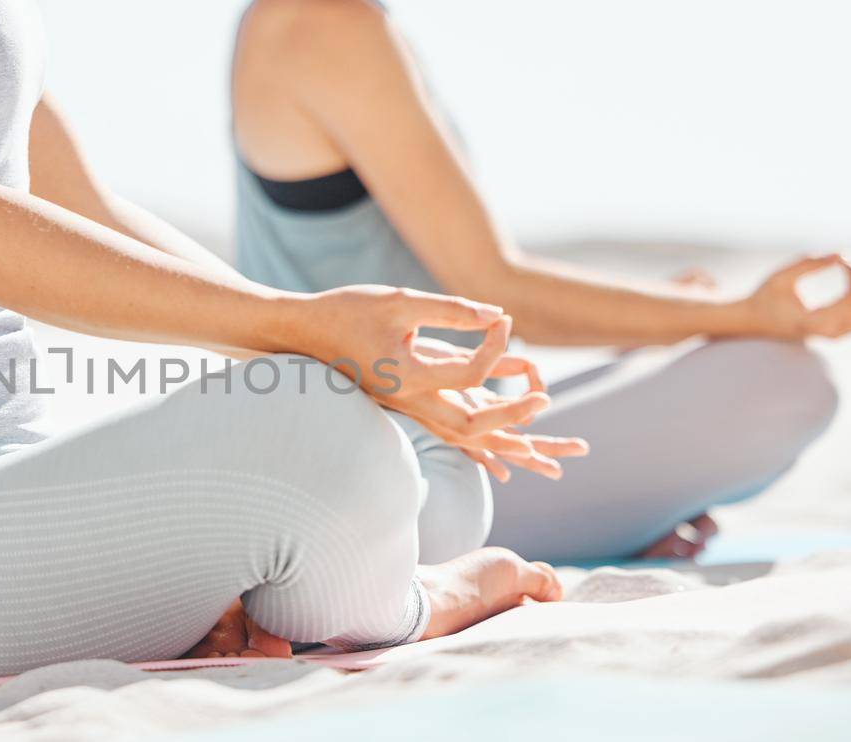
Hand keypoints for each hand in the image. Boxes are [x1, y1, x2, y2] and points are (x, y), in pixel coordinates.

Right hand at [299, 286, 587, 481]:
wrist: (302, 333)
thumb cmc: (347, 311)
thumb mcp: (402, 300)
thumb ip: (451, 309)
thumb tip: (497, 317)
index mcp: (409, 376)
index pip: (472, 373)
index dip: (496, 346)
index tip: (501, 322)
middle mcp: (410, 401)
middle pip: (474, 428)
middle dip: (515, 421)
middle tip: (544, 401)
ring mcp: (406, 408)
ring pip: (464, 439)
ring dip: (506, 443)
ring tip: (547, 447)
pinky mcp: (405, 405)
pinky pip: (449, 433)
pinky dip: (481, 445)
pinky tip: (502, 455)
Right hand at [741, 254, 850, 339]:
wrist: (754, 323)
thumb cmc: (766, 298)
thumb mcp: (782, 277)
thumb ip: (809, 264)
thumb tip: (840, 255)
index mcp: (813, 324)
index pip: (850, 300)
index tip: (843, 258)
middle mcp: (829, 332)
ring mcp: (835, 333)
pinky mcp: (838, 329)